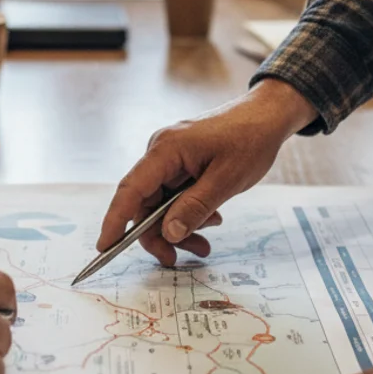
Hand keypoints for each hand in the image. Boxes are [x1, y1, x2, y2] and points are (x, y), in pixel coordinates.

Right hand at [97, 79, 316, 265]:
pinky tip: (211, 219)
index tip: (106, 248)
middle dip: (161, 234)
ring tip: (205, 243)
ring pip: (160, 204)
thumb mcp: (226, 180)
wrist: (267, 116)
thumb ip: (195, 208)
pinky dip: (188, 213)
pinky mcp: (180, 163)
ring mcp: (170, 158)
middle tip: (180, 257)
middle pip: (144, 204)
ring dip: (178, 227)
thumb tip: (168, 234)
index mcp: (165, 150)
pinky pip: (173, 195)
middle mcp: (160, 153)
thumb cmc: (250, 140)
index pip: (130, 190)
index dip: (115, 220)